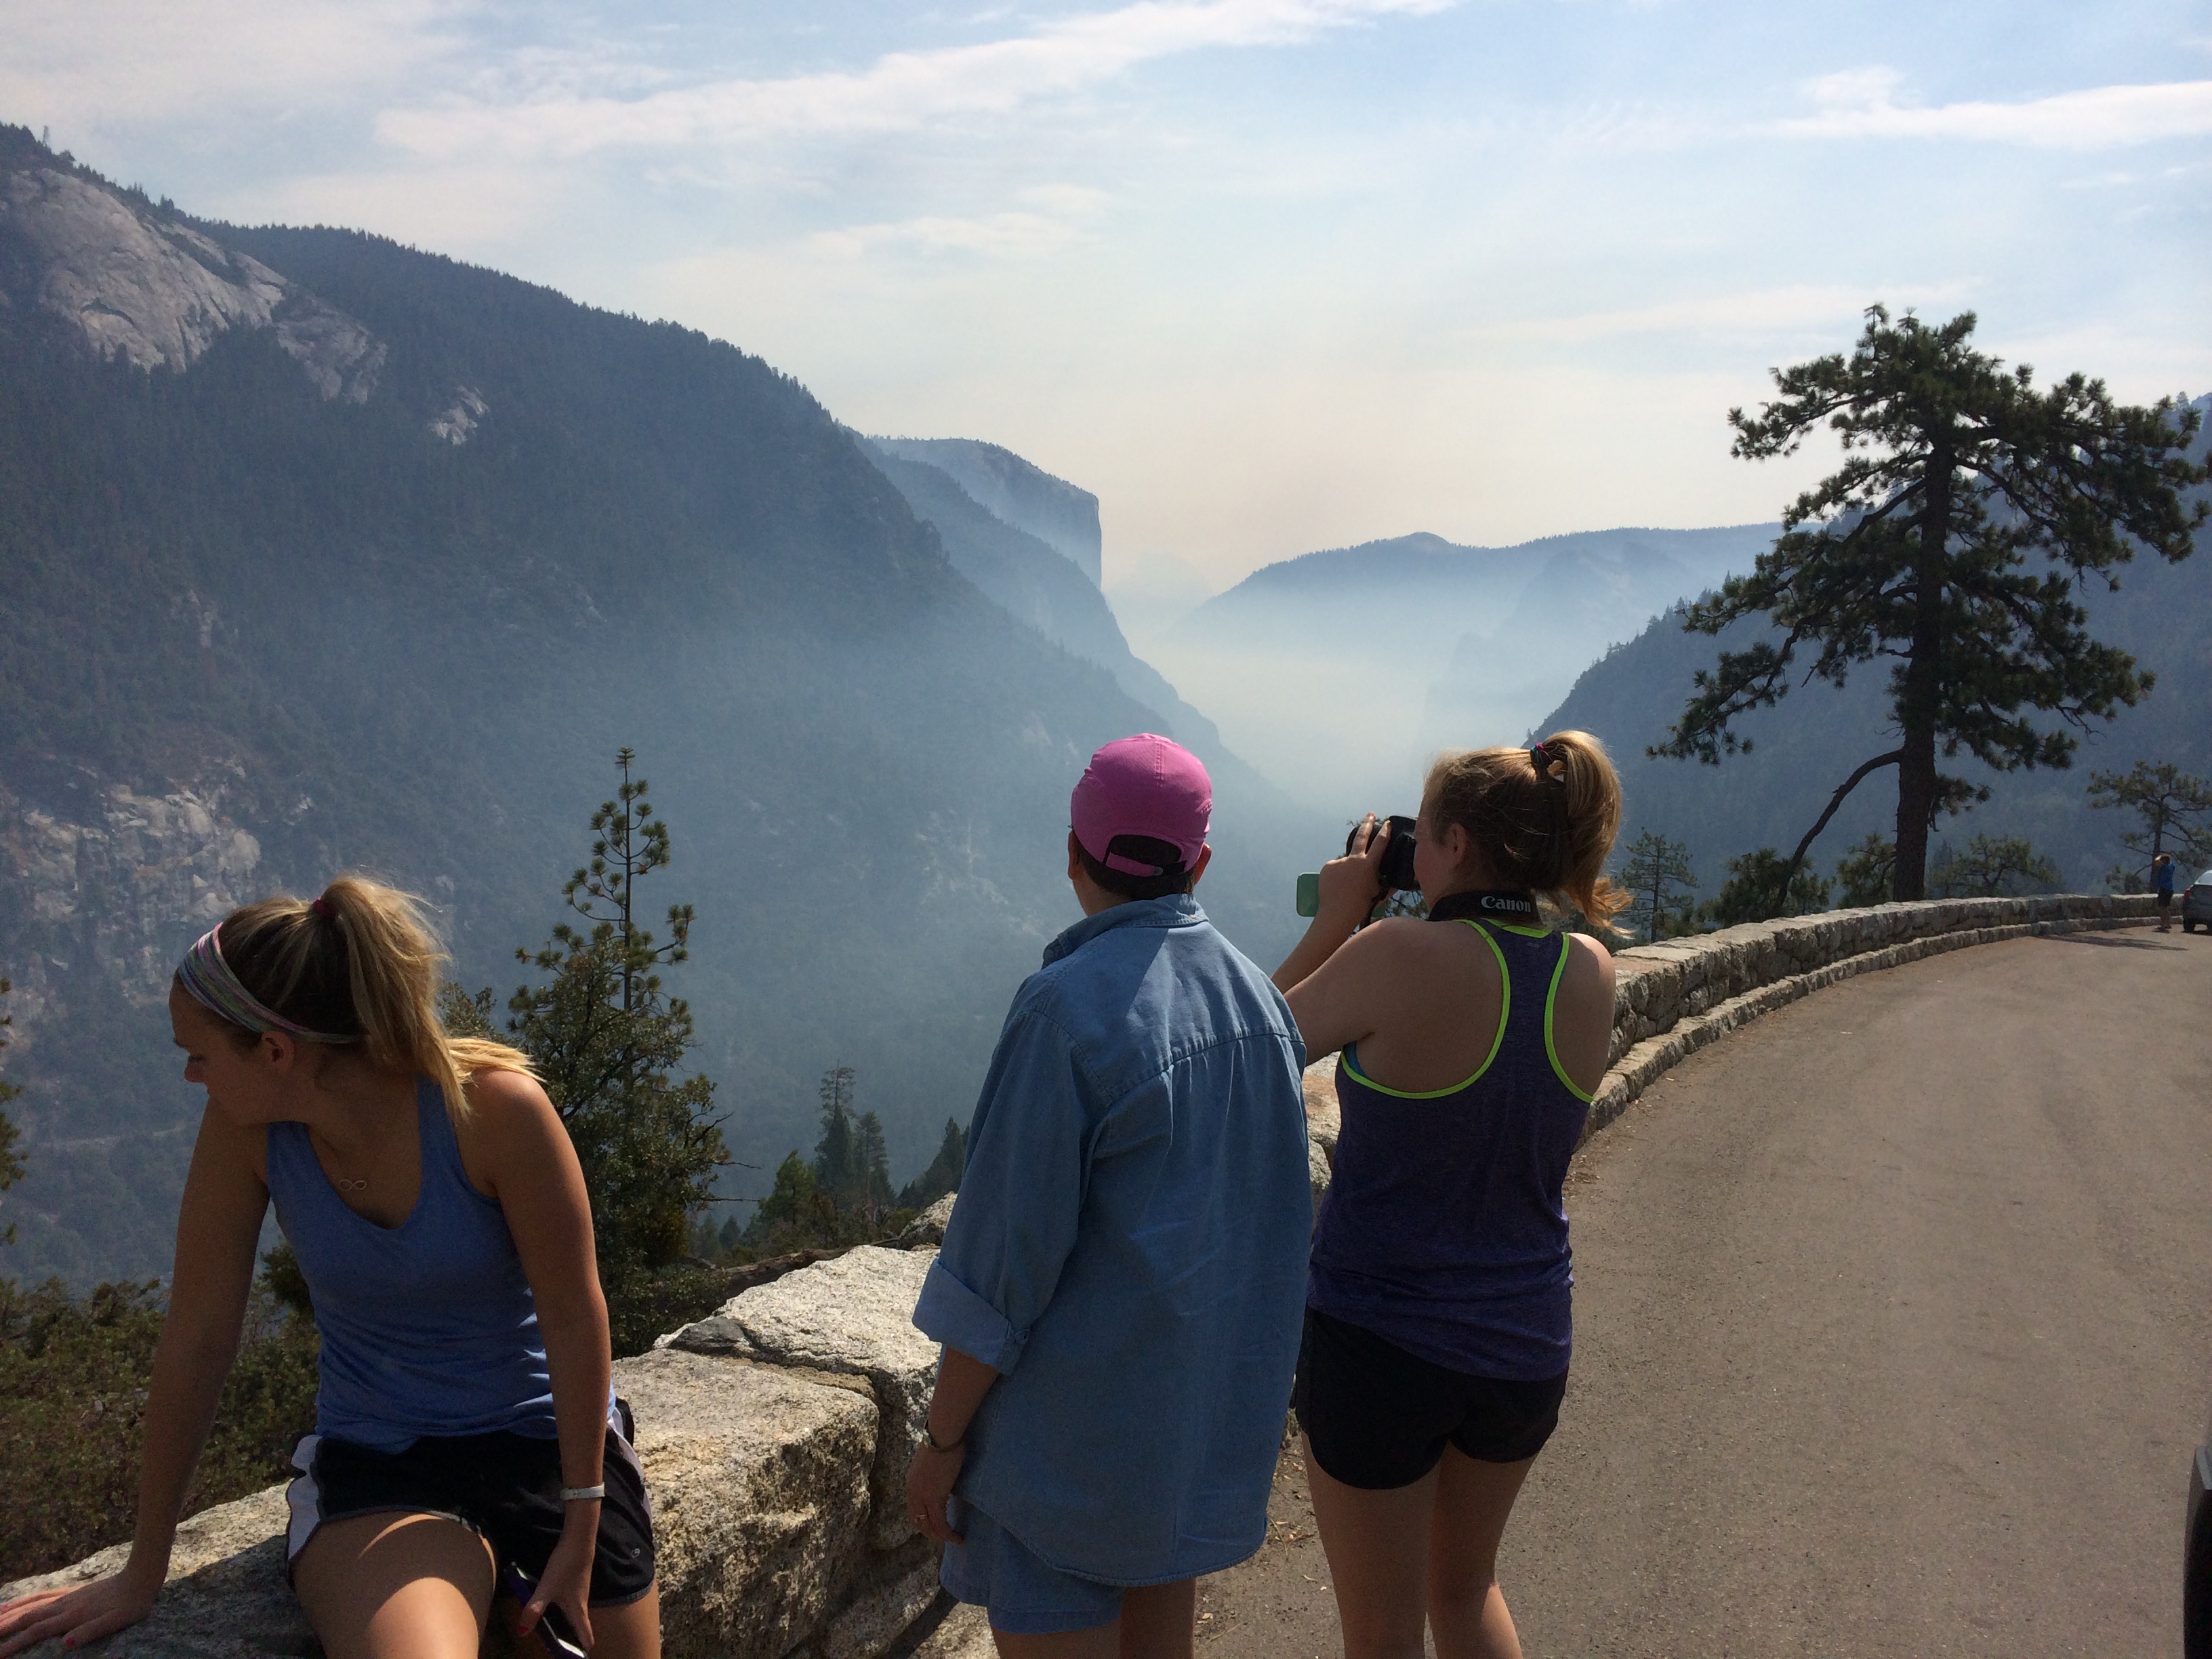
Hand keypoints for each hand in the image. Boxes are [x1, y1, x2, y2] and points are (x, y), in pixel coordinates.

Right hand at [0, 1565, 159, 1656]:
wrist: (141, 1577)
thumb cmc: (131, 1604)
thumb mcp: (117, 1621)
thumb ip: (92, 1631)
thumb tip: (66, 1643)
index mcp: (72, 1616)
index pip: (36, 1631)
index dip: (16, 1643)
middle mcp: (64, 1605)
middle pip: (26, 1617)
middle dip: (4, 1628)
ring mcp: (66, 1597)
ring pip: (30, 1605)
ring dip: (9, 1614)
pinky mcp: (70, 1592)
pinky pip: (41, 1596)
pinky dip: (23, 1600)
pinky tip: (14, 1603)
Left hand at [517, 1510, 597, 1653]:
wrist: (578, 1540)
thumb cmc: (565, 1567)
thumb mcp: (547, 1589)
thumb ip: (534, 1610)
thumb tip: (523, 1633)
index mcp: (577, 1610)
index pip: (586, 1635)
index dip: (582, 1649)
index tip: (577, 1658)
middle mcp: (582, 1603)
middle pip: (580, 1627)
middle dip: (573, 1640)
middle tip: (560, 1649)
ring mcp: (580, 1592)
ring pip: (575, 1615)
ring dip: (568, 1625)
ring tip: (554, 1632)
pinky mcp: (576, 1581)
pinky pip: (571, 1604)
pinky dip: (564, 1612)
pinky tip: (552, 1607)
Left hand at [906, 1434, 966, 1545]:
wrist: (942, 1436)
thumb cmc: (942, 1442)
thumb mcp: (933, 1463)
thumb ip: (934, 1475)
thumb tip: (944, 1479)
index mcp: (911, 1484)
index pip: (914, 1512)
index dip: (925, 1523)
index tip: (937, 1528)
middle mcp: (912, 1493)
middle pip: (919, 1523)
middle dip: (932, 1534)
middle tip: (946, 1539)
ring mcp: (922, 1497)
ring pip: (930, 1527)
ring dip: (942, 1537)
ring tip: (955, 1540)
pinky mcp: (934, 1498)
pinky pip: (941, 1524)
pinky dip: (949, 1534)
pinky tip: (958, 1537)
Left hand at [1316, 814, 1388, 926]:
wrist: (1337, 913)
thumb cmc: (1361, 906)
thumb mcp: (1378, 895)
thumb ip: (1388, 887)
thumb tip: (1397, 883)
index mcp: (1369, 865)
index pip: (1380, 844)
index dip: (1385, 832)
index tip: (1387, 823)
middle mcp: (1354, 859)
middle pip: (1361, 836)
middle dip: (1367, 824)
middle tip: (1370, 814)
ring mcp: (1339, 861)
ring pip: (1346, 862)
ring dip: (1348, 871)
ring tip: (1347, 887)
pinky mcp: (1328, 866)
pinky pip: (1335, 869)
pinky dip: (1337, 876)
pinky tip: (1337, 888)